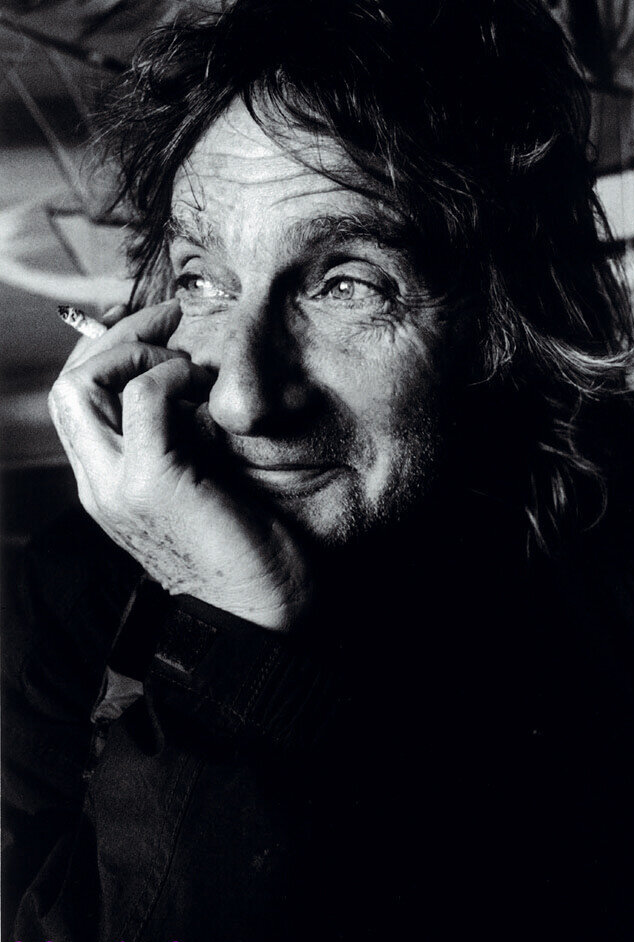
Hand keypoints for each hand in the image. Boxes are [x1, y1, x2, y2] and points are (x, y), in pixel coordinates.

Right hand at [48, 301, 311, 630]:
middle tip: (170, 319)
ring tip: (186, 365)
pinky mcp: (154, 483)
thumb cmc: (243, 554)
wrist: (258, 621)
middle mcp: (100, 484)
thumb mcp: (200, 488)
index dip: (109, 350)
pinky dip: (169, 375)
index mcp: (108, 483)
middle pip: (67, 384)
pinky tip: (201, 387)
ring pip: (81, 384)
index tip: (161, 326)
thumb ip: (179, 444)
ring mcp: (119, 485)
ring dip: (138, 353)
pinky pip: (143, 398)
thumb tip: (191, 389)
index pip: (77, 398)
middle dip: (117, 336)